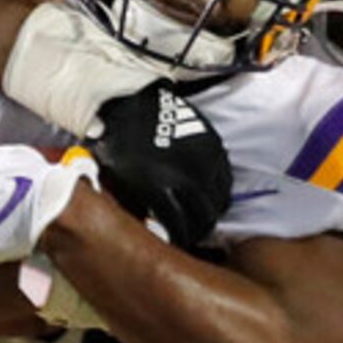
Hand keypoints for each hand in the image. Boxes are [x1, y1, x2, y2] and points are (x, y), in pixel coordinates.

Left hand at [88, 85, 232, 249]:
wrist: (128, 102)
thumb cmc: (117, 144)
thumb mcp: (117, 181)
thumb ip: (136, 208)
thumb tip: (150, 231)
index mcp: (158, 188)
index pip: (180, 229)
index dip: (179, 239)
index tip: (177, 240)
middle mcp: (186, 176)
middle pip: (205, 220)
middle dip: (198, 229)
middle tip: (191, 231)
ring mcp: (203, 161)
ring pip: (219, 201)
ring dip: (210, 210)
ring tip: (199, 213)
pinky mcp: (213, 146)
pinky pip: (224, 179)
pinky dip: (218, 189)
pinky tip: (206, 191)